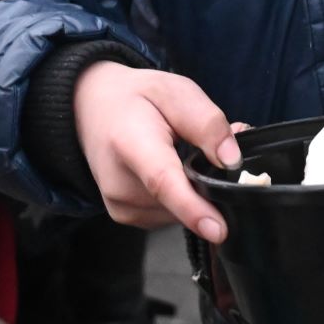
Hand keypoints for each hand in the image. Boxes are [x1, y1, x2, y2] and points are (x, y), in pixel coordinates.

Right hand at [73, 60, 241, 242]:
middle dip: (210, 182)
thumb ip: (205, 123)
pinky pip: (171, 215)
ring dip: (196, 189)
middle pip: (180, 201)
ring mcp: (121, 205)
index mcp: (130, 143)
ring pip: (181, 211)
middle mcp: (119, 184)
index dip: (192, 208)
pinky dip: (183, 197)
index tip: (218, 231)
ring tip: (183, 153)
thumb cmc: (136, 98)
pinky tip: (174, 171)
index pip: (162, 181)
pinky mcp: (127, 216)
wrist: (91, 109)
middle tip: (212, 146)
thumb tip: (232, 160)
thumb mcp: (175, 92)